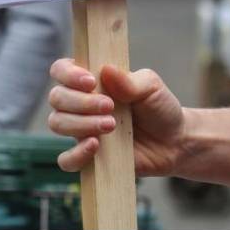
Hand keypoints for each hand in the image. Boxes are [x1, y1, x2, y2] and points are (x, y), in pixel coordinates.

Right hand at [48, 57, 184, 176]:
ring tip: (111, 125)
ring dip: (80, 124)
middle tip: (110, 106)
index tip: (90, 81)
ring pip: (57, 123)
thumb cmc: (159, 107)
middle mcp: (81, 103)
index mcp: (93, 80)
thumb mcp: (151, 87)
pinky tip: (95, 146)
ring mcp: (82, 130)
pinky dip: (76, 153)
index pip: (61, 69)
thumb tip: (106, 70)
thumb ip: (129, 80)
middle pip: (56, 97)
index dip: (68, 74)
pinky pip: (66, 160)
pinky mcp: (87, 157)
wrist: (173, 141)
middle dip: (80, 102)